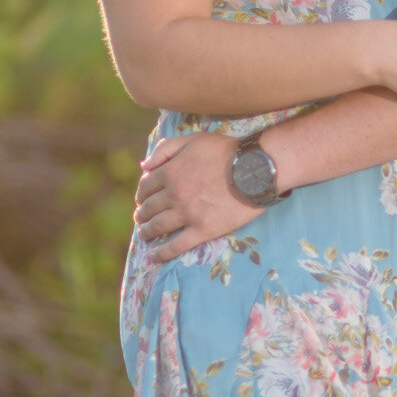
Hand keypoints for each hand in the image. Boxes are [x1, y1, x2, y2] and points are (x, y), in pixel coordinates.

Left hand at [134, 132, 259, 261]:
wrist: (255, 169)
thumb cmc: (226, 151)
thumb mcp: (194, 139)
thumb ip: (166, 149)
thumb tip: (143, 166)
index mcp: (170, 172)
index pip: (146, 186)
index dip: (141, 194)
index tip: (142, 199)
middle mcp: (174, 194)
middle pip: (149, 208)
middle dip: (142, 214)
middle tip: (141, 218)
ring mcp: (187, 214)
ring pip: (158, 227)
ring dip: (147, 232)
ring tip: (144, 235)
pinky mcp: (203, 230)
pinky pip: (177, 245)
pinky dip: (162, 253)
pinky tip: (154, 257)